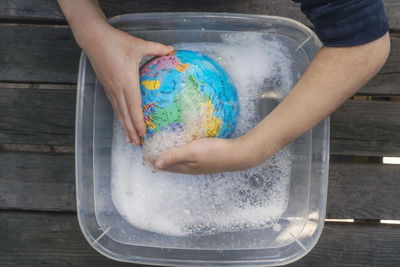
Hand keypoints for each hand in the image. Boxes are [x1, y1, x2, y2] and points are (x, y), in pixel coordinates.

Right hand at [84, 24, 173, 144]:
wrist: (93, 38)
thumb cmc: (116, 41)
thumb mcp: (138, 44)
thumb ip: (156, 48)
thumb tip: (172, 50)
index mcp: (127, 80)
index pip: (134, 105)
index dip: (138, 120)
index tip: (143, 132)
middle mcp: (117, 88)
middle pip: (125, 114)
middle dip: (131, 130)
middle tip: (138, 144)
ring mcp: (111, 89)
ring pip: (119, 112)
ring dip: (124, 127)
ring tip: (130, 140)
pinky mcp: (107, 87)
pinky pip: (114, 106)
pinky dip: (119, 117)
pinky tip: (123, 123)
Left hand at [153, 137, 253, 174]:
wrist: (238, 155)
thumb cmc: (215, 152)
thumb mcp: (192, 151)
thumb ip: (174, 157)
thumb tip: (156, 164)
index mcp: (186, 167)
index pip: (165, 166)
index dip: (154, 162)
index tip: (144, 158)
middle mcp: (191, 169)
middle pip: (171, 166)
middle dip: (160, 162)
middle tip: (150, 156)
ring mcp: (200, 166)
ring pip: (180, 163)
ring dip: (170, 159)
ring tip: (163, 154)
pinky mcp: (207, 160)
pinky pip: (189, 159)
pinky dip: (181, 156)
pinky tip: (184, 150)